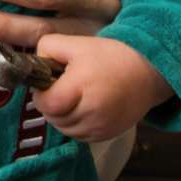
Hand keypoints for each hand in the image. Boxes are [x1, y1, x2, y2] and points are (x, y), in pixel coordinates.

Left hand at [33, 34, 169, 142]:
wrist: (147, 72)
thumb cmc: (110, 56)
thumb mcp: (75, 43)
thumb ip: (46, 48)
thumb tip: (32, 65)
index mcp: (81, 87)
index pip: (47, 104)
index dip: (42, 94)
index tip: (49, 83)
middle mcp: (92, 112)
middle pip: (54, 118)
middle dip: (51, 104)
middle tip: (62, 88)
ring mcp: (100, 127)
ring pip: (64, 129)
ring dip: (61, 116)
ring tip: (73, 97)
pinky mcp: (107, 135)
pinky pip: (79, 136)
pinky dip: (75, 125)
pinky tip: (83, 108)